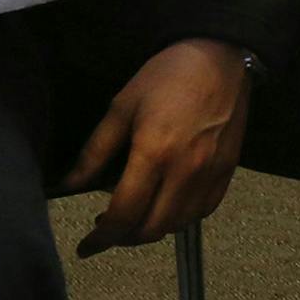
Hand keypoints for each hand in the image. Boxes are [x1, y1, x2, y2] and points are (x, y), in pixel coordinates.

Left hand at [61, 39, 252, 255]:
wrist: (219, 54)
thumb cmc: (167, 75)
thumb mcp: (122, 107)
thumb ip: (95, 152)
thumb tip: (70, 185)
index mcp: (154, 153)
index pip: (123, 214)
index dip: (100, 238)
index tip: (86, 246)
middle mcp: (186, 170)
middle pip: (151, 229)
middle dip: (123, 237)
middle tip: (108, 227)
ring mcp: (211, 172)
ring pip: (178, 225)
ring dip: (152, 229)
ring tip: (137, 215)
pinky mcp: (229, 168)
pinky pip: (204, 210)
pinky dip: (182, 218)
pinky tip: (168, 205)